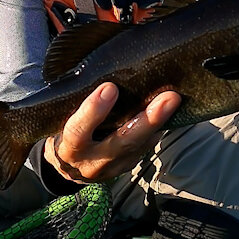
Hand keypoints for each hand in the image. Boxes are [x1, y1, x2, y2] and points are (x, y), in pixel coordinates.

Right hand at [44, 82, 181, 183]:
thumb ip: (76, 103)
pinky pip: (146, 146)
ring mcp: (113, 167)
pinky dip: (158, 128)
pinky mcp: (128, 166)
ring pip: (140, 145)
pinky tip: (172, 111)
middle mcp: (92, 161)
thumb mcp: (62, 120)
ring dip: (160, 123)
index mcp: (69, 147)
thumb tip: (101, 71)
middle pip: (123, 142)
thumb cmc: (65, 131)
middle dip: (147, 120)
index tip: (110, 88)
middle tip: (169, 98)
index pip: (78, 131)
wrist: (69, 167)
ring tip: (176, 100)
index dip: (93, 111)